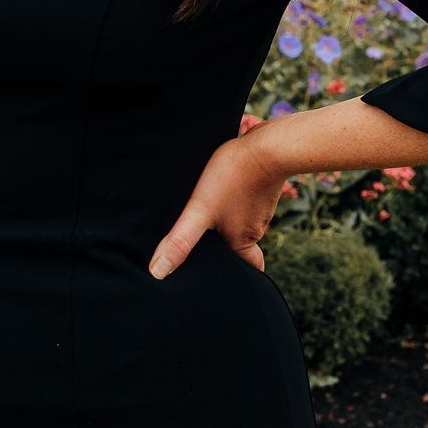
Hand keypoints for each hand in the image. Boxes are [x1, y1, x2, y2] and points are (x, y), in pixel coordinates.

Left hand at [147, 129, 290, 279]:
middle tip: (205, 248)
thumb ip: (181, 241)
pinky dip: (233, 202)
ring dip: (227, 224)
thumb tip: (158, 272)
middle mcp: (254, 229)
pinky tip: (221, 192)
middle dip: (225, 250)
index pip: (249, 271)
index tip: (228, 281)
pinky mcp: (259, 188)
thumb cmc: (234, 178)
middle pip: (240, 248)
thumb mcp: (200, 210)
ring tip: (206, 219)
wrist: (268, 146)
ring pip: (241, 223)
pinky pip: (244, 202)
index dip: (240, 278)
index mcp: (242, 242)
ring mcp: (259, 208)